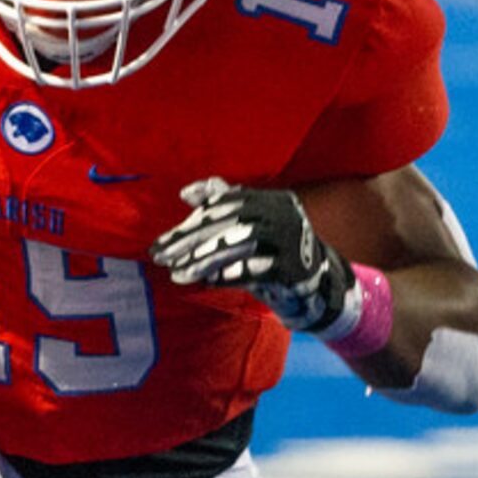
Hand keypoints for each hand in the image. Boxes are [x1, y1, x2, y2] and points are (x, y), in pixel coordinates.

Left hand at [150, 178, 352, 333]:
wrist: (317, 283)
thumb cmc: (274, 251)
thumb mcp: (250, 223)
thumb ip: (222, 203)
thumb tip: (185, 193)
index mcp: (271, 199)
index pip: (224, 203)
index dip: (193, 220)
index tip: (163, 241)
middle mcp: (283, 214)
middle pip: (227, 222)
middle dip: (189, 240)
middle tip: (161, 257)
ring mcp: (291, 240)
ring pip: (238, 244)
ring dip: (203, 259)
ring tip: (177, 273)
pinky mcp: (294, 267)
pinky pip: (254, 269)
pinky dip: (229, 275)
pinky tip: (208, 281)